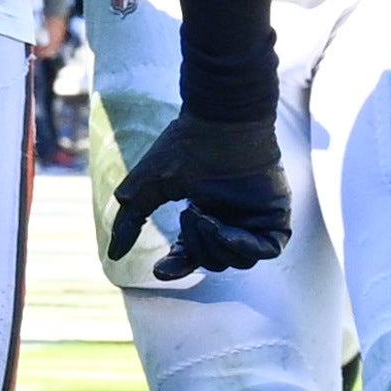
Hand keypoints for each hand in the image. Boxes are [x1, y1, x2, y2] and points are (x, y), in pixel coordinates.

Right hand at [105, 109, 290, 277]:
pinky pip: (267, 250)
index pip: (190, 256)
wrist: (221, 123)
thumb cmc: (186, 148)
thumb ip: (130, 221)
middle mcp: (229, 222)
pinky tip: (226, 229)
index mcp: (203, 218)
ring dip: (216, 245)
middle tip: (190, 213)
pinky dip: (245, 246)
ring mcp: (254, 220)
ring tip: (206, 213)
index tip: (159, 267)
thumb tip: (114, 254)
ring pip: (239, 262)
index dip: (176, 266)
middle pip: (213, 263)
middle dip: (196, 246)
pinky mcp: (276, 216)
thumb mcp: (148, 187)